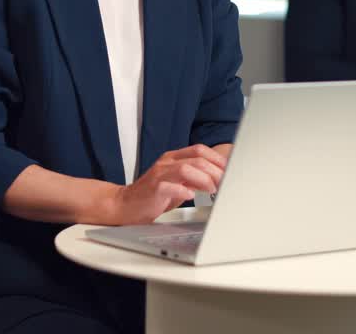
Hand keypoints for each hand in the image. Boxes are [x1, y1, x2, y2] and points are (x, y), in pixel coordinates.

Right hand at [109, 144, 227, 224]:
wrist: (125, 205)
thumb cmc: (153, 196)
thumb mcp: (178, 183)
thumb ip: (194, 179)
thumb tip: (218, 180)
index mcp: (173, 158)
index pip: (199, 150)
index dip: (217, 159)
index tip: (230, 169)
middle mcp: (166, 162)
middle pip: (197, 158)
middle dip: (215, 171)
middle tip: (225, 183)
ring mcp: (159, 174)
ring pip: (185, 168)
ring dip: (203, 179)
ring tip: (212, 190)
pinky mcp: (153, 188)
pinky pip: (169, 186)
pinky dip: (183, 190)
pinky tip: (191, 195)